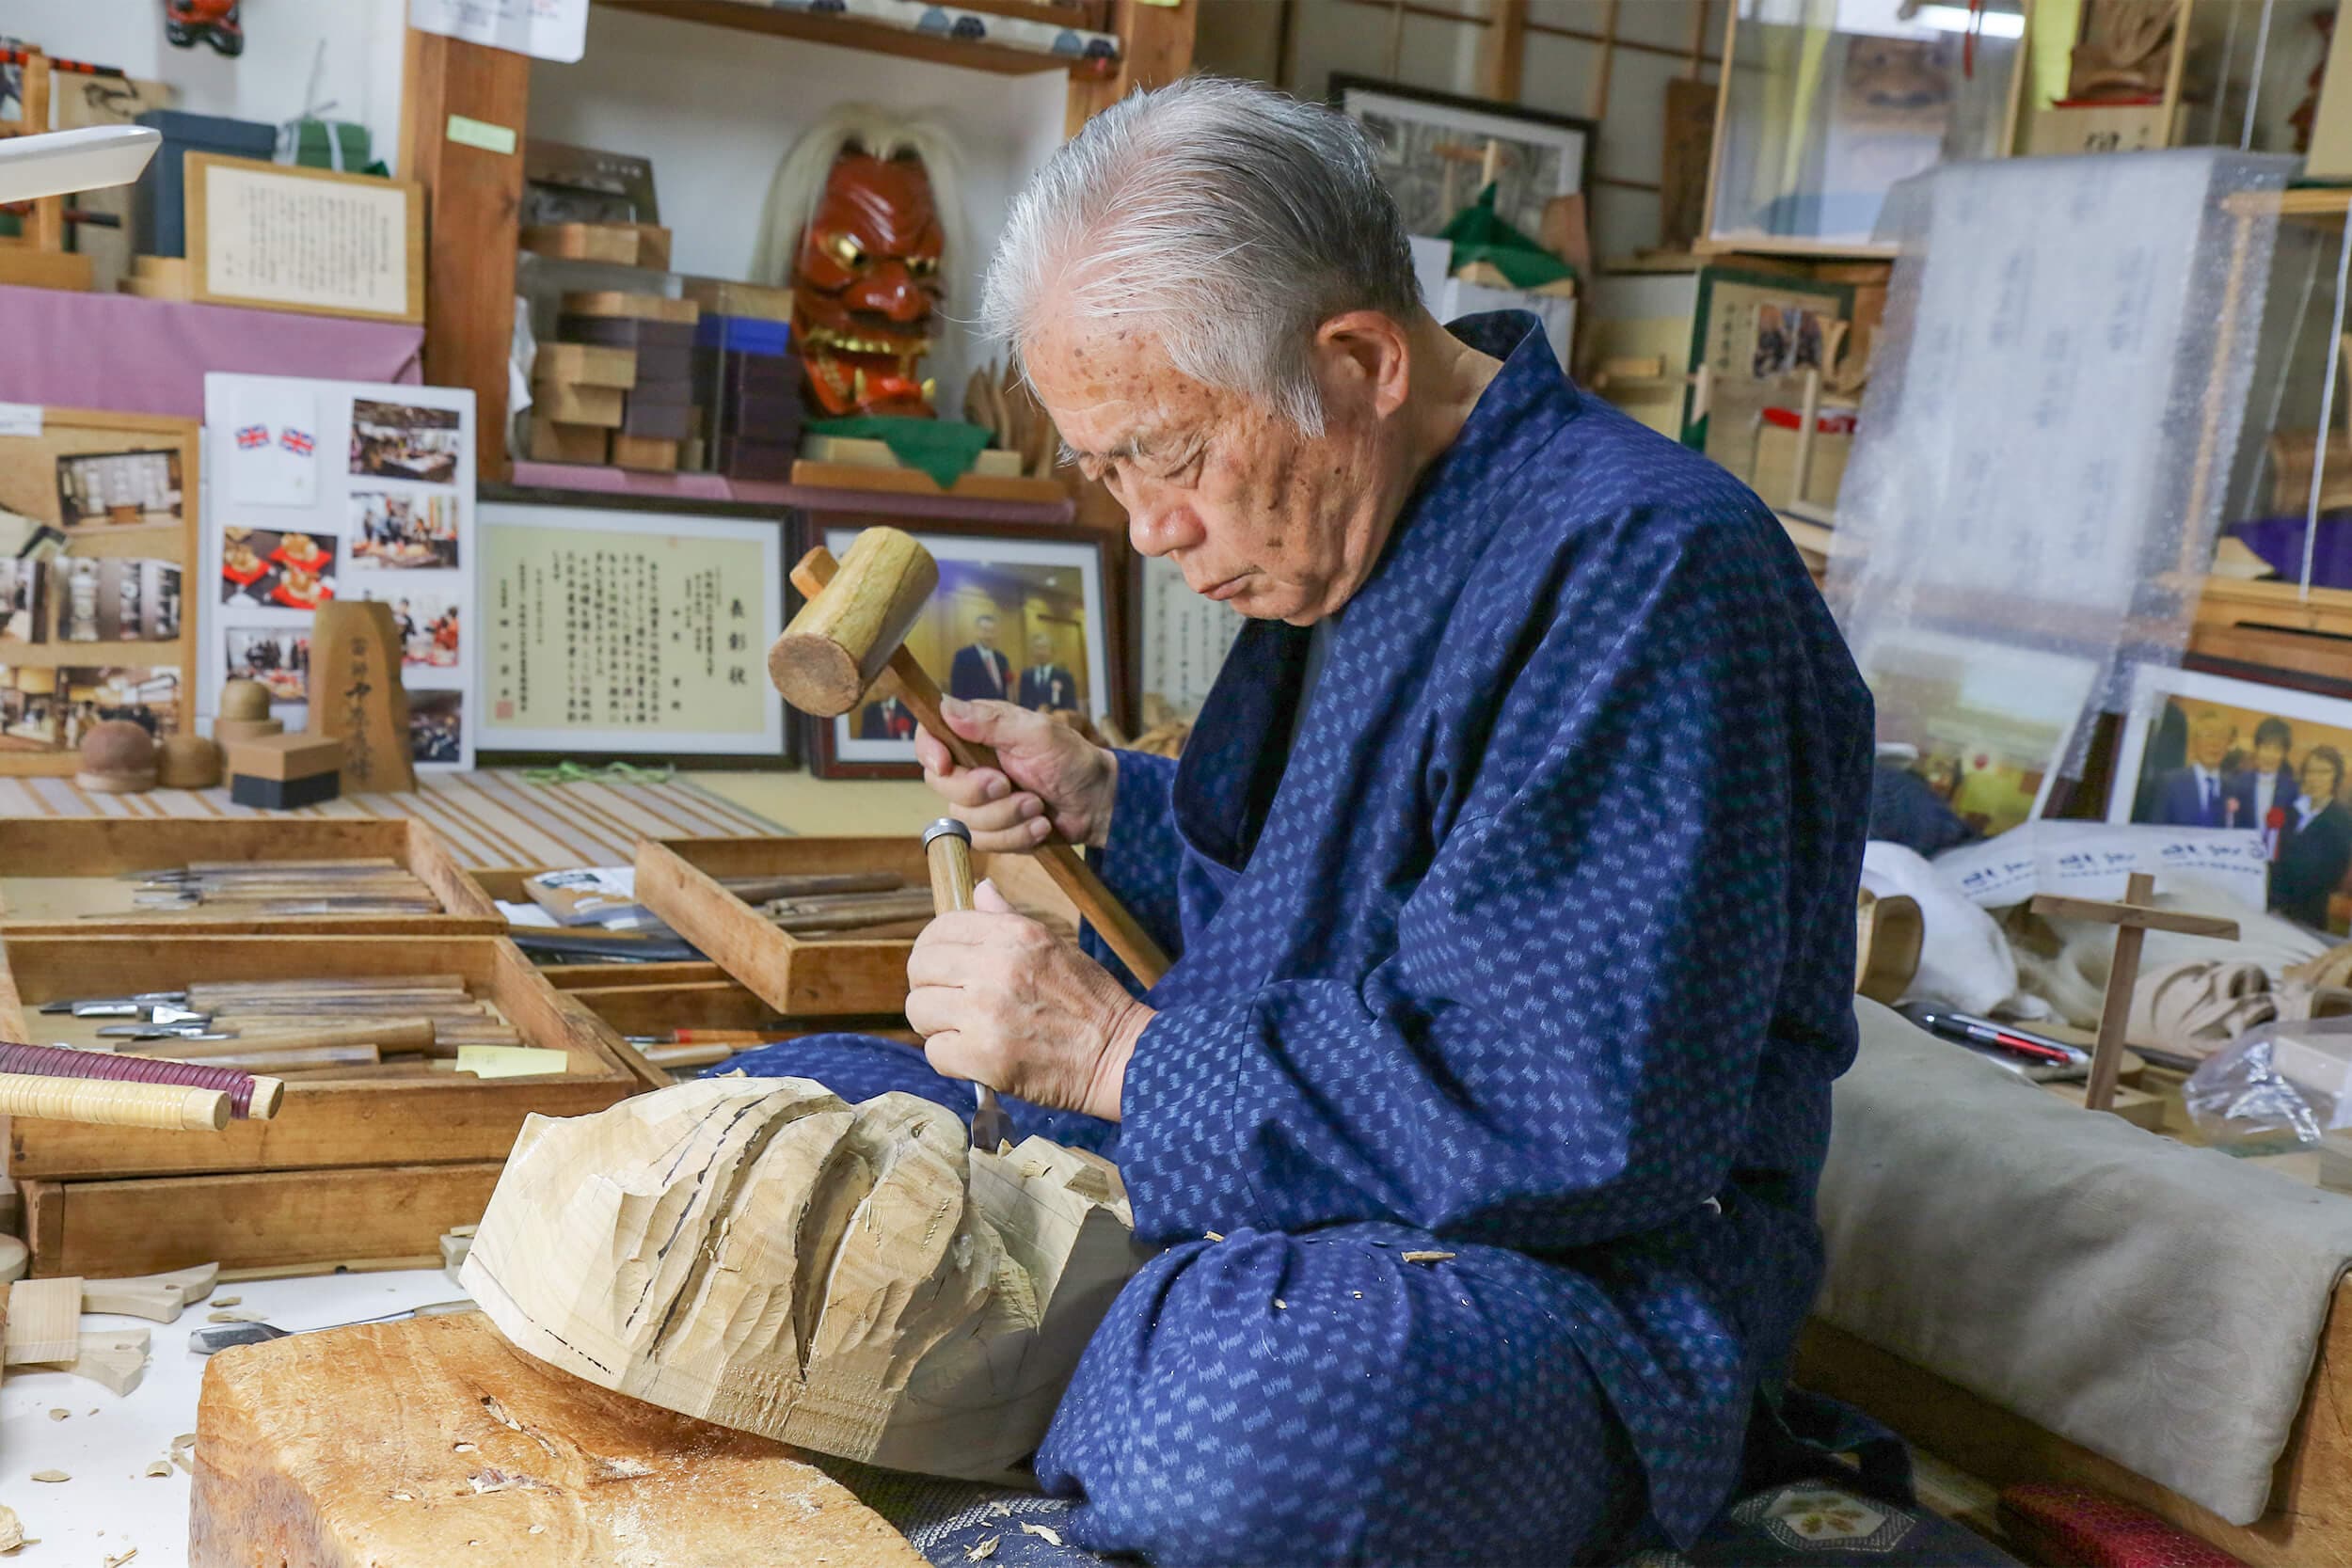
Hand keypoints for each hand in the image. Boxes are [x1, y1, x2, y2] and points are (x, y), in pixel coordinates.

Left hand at [906, 881, 1151, 1119]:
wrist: (1119, 1056)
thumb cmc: (1091, 1002)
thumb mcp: (1054, 945)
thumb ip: (1008, 919)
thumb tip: (981, 889)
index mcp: (1014, 936)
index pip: (940, 928)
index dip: (932, 947)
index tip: (940, 965)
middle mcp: (995, 968)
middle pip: (919, 968)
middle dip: (927, 985)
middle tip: (947, 1001)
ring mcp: (985, 1013)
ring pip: (919, 1009)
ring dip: (935, 1023)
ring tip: (962, 1030)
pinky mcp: (982, 1057)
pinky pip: (934, 1051)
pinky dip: (949, 1057)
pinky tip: (973, 1056)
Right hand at [917, 696, 1117, 851]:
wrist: (1098, 803)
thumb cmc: (1072, 759)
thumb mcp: (1037, 733)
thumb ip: (992, 722)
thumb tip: (946, 706)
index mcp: (977, 734)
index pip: (929, 738)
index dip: (929, 752)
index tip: (946, 764)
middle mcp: (971, 766)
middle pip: (942, 784)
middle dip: (980, 793)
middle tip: (1010, 785)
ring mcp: (980, 801)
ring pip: (965, 819)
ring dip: (1008, 817)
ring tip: (1038, 806)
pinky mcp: (993, 830)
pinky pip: (985, 843)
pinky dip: (1017, 837)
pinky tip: (1040, 826)